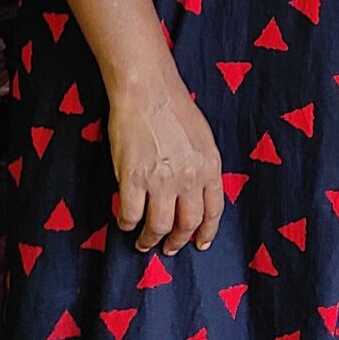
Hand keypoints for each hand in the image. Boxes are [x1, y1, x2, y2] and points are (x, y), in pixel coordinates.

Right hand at [107, 72, 224, 254]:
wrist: (148, 90)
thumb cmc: (174, 107)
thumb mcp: (202, 138)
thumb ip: (202, 166)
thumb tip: (196, 191)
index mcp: (209, 166)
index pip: (213, 210)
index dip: (207, 231)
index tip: (200, 243)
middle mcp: (189, 178)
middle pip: (187, 223)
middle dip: (178, 240)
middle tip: (170, 249)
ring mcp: (161, 181)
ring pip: (159, 226)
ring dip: (151, 240)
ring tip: (144, 243)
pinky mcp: (133, 179)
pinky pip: (131, 214)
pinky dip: (127, 224)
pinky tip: (125, 223)